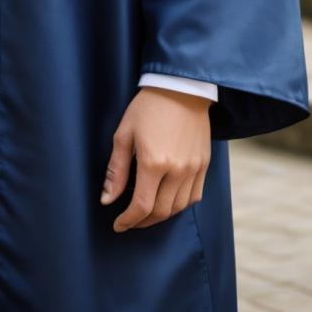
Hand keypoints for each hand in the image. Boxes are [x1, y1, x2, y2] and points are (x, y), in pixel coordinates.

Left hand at [100, 87, 211, 231]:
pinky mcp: (204, 164)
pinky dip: (180, 205)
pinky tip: (168, 200)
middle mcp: (177, 169)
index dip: (128, 221)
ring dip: (161, 215)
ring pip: (178, 207)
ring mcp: (194, 168)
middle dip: (142, 222)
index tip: (118, 225)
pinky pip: (194, 196)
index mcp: (153, 162)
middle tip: (130, 221)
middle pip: (161, 212)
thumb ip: (116, 170)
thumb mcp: (124, 134)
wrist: (181, 87)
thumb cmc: (148, 107)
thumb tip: (107, 200)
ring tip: (147, 212)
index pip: (142, 206)